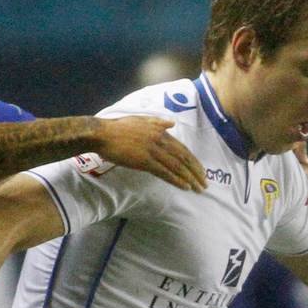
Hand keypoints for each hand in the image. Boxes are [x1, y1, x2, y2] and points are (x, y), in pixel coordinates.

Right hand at [93, 117, 207, 191]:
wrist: (102, 134)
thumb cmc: (118, 128)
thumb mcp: (141, 120)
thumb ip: (157, 122)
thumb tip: (172, 123)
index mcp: (160, 131)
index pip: (182, 149)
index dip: (193, 161)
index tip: (201, 171)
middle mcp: (160, 139)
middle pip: (183, 158)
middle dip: (196, 172)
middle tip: (204, 183)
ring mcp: (153, 150)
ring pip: (177, 167)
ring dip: (189, 178)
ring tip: (198, 188)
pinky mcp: (144, 161)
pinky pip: (164, 172)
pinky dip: (176, 180)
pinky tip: (184, 187)